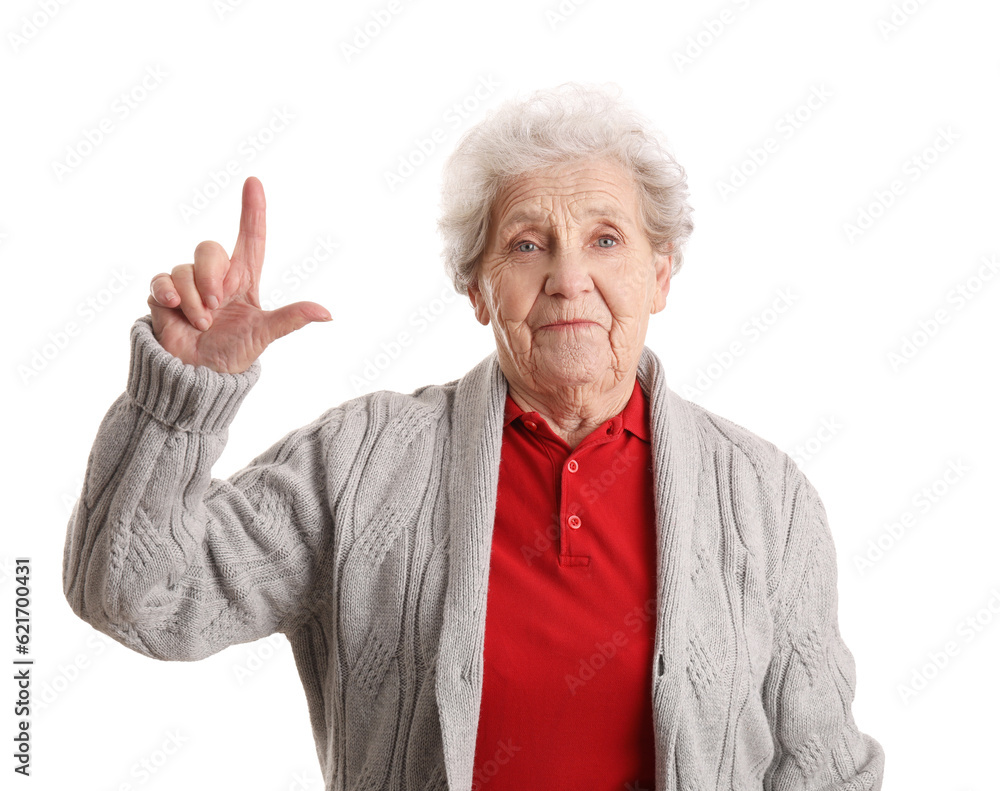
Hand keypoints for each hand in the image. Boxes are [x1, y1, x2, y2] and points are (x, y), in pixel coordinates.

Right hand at [147, 176, 330, 373]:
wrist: (196, 375)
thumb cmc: (232, 354)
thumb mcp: (263, 334)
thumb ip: (291, 319)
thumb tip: (327, 314)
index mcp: (243, 280)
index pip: (250, 237)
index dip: (252, 210)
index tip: (254, 182)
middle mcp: (215, 277)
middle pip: (210, 249)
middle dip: (211, 277)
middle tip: (216, 307)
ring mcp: (188, 285)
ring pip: (183, 268)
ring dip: (193, 299)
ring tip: (201, 323)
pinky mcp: (164, 296)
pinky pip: (161, 280)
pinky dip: (168, 295)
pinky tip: (174, 310)